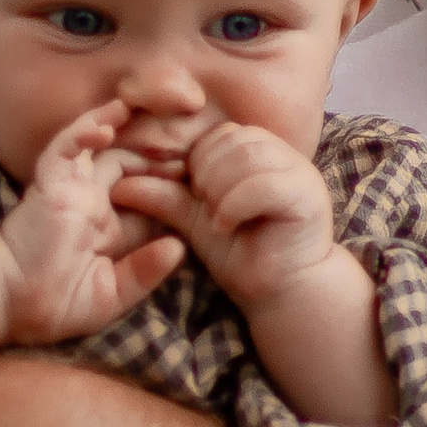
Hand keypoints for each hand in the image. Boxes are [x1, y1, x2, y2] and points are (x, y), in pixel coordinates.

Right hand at [2, 100, 185, 343]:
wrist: (15, 305)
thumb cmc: (57, 306)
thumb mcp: (112, 293)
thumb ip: (145, 272)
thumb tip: (179, 249)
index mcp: (105, 226)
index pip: (140, 193)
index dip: (165, 181)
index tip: (193, 175)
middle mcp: (87, 201)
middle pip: (122, 162)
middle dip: (150, 151)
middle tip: (179, 146)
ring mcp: (68, 189)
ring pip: (91, 144)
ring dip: (112, 123)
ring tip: (137, 111)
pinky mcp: (49, 183)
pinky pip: (64, 149)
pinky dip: (82, 133)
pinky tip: (105, 127)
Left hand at [118, 119, 332, 308]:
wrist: (280, 292)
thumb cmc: (242, 253)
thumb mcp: (196, 221)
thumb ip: (165, 197)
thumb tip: (119, 184)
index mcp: (262, 153)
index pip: (223, 134)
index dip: (200, 160)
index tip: (195, 194)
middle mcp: (285, 156)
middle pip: (236, 139)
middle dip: (209, 172)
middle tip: (205, 206)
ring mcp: (301, 173)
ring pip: (250, 156)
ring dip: (222, 188)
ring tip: (217, 218)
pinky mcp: (308, 196)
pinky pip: (265, 183)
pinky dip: (236, 203)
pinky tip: (227, 225)